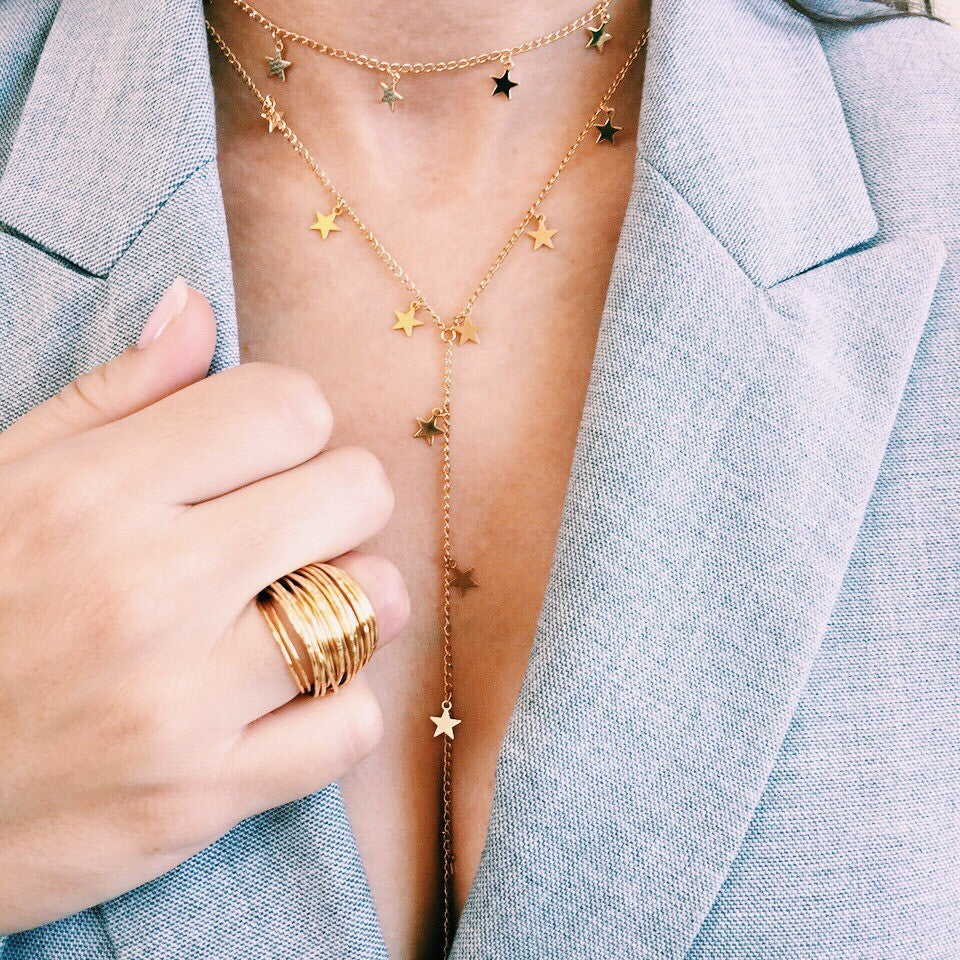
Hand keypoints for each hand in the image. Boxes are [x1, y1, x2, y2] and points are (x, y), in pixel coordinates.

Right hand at [0, 279, 408, 933]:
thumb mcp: (2, 483)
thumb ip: (112, 396)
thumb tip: (195, 308)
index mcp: (93, 495)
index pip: (289, 408)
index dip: (293, 424)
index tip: (267, 457)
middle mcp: (147, 590)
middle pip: (355, 492)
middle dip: (339, 501)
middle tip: (293, 530)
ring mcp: (181, 701)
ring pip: (373, 605)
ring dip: (354, 602)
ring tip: (299, 610)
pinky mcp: (202, 796)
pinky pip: (351, 727)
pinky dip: (338, 707)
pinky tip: (287, 696)